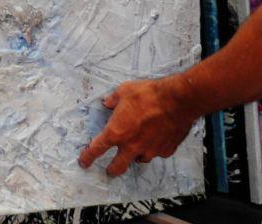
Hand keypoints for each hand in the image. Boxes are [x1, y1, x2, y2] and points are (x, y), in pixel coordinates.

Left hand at [77, 78, 194, 176]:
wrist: (177, 101)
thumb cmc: (148, 94)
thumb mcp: (125, 91)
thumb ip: (113, 99)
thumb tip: (107, 102)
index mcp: (117, 132)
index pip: (97, 148)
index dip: (88, 157)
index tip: (84, 162)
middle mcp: (132, 146)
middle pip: (118, 167)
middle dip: (112, 169)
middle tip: (110, 169)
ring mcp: (149, 150)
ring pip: (139, 160)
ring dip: (135, 156)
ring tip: (136, 148)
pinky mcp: (165, 150)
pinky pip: (157, 153)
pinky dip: (154, 148)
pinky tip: (156, 138)